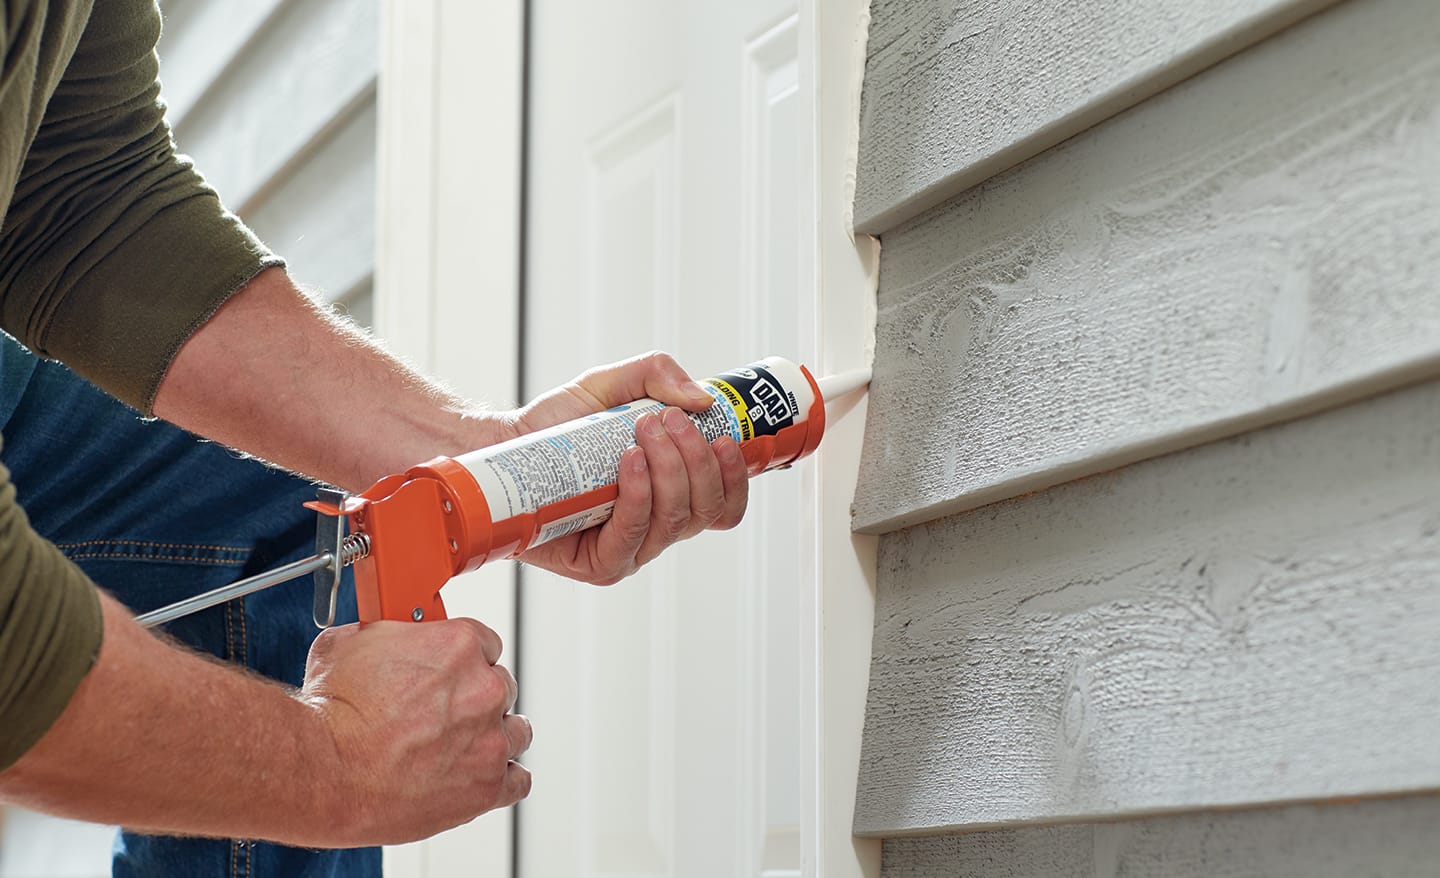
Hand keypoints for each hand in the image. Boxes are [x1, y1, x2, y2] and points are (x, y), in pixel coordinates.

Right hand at [299, 618, 530, 844]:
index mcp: (459, 646)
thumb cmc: (331, 713)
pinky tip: (480, 777)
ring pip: (515, 731)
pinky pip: (518, 780)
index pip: (486, 644)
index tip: (451, 676)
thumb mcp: (349, 643)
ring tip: (460, 748)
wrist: (322, 770)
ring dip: (493, 737)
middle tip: (443, 717)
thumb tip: (384, 633)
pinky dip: (503, 779)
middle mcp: (484, 689)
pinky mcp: (487, 786)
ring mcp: (490, 740)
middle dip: (475, 700)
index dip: (464, 662)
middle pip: (501, 687)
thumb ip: (384, 634)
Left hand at [504, 351, 749, 584]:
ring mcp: (632, 549)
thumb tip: (704, 399)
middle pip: (707, 509)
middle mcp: (658, 525)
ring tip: (642, 430)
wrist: (506, 446)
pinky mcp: (600, 564)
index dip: (736, 477)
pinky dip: (639, 496)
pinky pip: (634, 536)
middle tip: (666, 420)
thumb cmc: (560, 426)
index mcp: (673, 493)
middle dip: (695, 459)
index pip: (725, 503)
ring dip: (669, 469)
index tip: (723, 438)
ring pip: (676, 520)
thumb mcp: (613, 385)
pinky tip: (628, 463)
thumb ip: (658, 375)